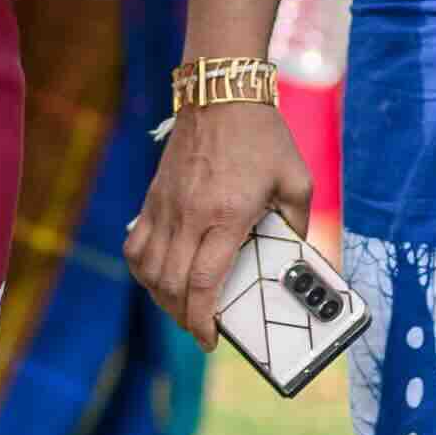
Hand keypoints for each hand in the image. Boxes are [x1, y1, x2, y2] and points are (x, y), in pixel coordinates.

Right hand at [126, 92, 306, 338]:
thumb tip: (299, 255)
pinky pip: (136, 246)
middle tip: (202, 328)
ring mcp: (165, 207)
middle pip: (172, 285)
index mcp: (226, 215)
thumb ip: (299, 222)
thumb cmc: (263, 137)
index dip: (203, 320)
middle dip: (185, 317)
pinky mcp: (153, 199)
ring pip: (149, 271)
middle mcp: (189, 215)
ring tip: (183, 308)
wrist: (220, 94)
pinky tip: (158, 278)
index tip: (210, 340)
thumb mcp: (296, 180)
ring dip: (163, 298)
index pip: (204, 282)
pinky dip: (143, 271)